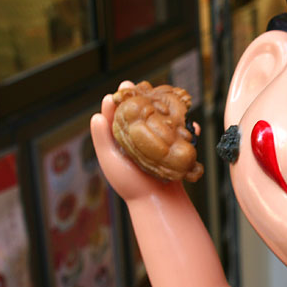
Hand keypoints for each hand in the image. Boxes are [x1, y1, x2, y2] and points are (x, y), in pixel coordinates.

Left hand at [90, 82, 181, 202]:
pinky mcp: (173, 147)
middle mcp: (138, 137)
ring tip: (164, 96)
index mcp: (121, 139)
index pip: (116, 115)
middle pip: (139, 111)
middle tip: (137, 86)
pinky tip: (191, 124)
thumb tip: (96, 116)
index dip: (117, 101)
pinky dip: (188, 127)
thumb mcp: (110, 161)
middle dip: (141, 98)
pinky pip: (181, 133)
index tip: (118, 89)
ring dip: (165, 107)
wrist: (155, 201)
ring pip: (161, 118)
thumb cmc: (130, 185)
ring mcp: (157, 141)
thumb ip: (102, 139)